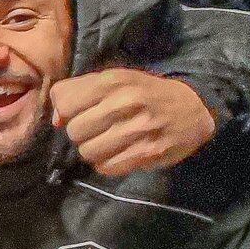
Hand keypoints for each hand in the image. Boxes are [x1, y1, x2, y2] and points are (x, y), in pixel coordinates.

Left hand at [49, 67, 214, 175]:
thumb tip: (55, 120)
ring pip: (88, 152)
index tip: (78, 113)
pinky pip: (107, 167)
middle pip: (74, 131)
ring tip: (107, 142)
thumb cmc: (144, 93)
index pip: (64, 101)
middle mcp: (125, 103)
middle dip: (80, 134)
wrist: (194, 107)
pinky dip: (107, 164)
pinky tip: (118, 153)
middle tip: (96, 130)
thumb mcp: (114, 81)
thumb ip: (79, 93)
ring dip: (93, 150)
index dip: (66, 111)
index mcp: (113, 81)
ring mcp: (138, 129)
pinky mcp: (148, 152)